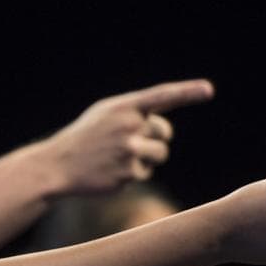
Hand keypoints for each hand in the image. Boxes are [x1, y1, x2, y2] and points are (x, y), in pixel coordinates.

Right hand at [40, 80, 213, 191]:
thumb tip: (163, 128)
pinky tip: (110, 171)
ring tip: (120, 158)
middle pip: (165, 132)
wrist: (57, 166)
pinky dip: (132, 174)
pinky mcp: (128, 174)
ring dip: (148, 158)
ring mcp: (129, 151)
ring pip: (160, 154)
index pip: (162, 96)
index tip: (208, 90)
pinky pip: (145, 173)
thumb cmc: (84, 138)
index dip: (187, 92)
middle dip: (155, 138)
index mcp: (123, 107)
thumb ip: (133, 113)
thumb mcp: (104, 115)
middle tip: (129, 143)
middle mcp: (128, 126)